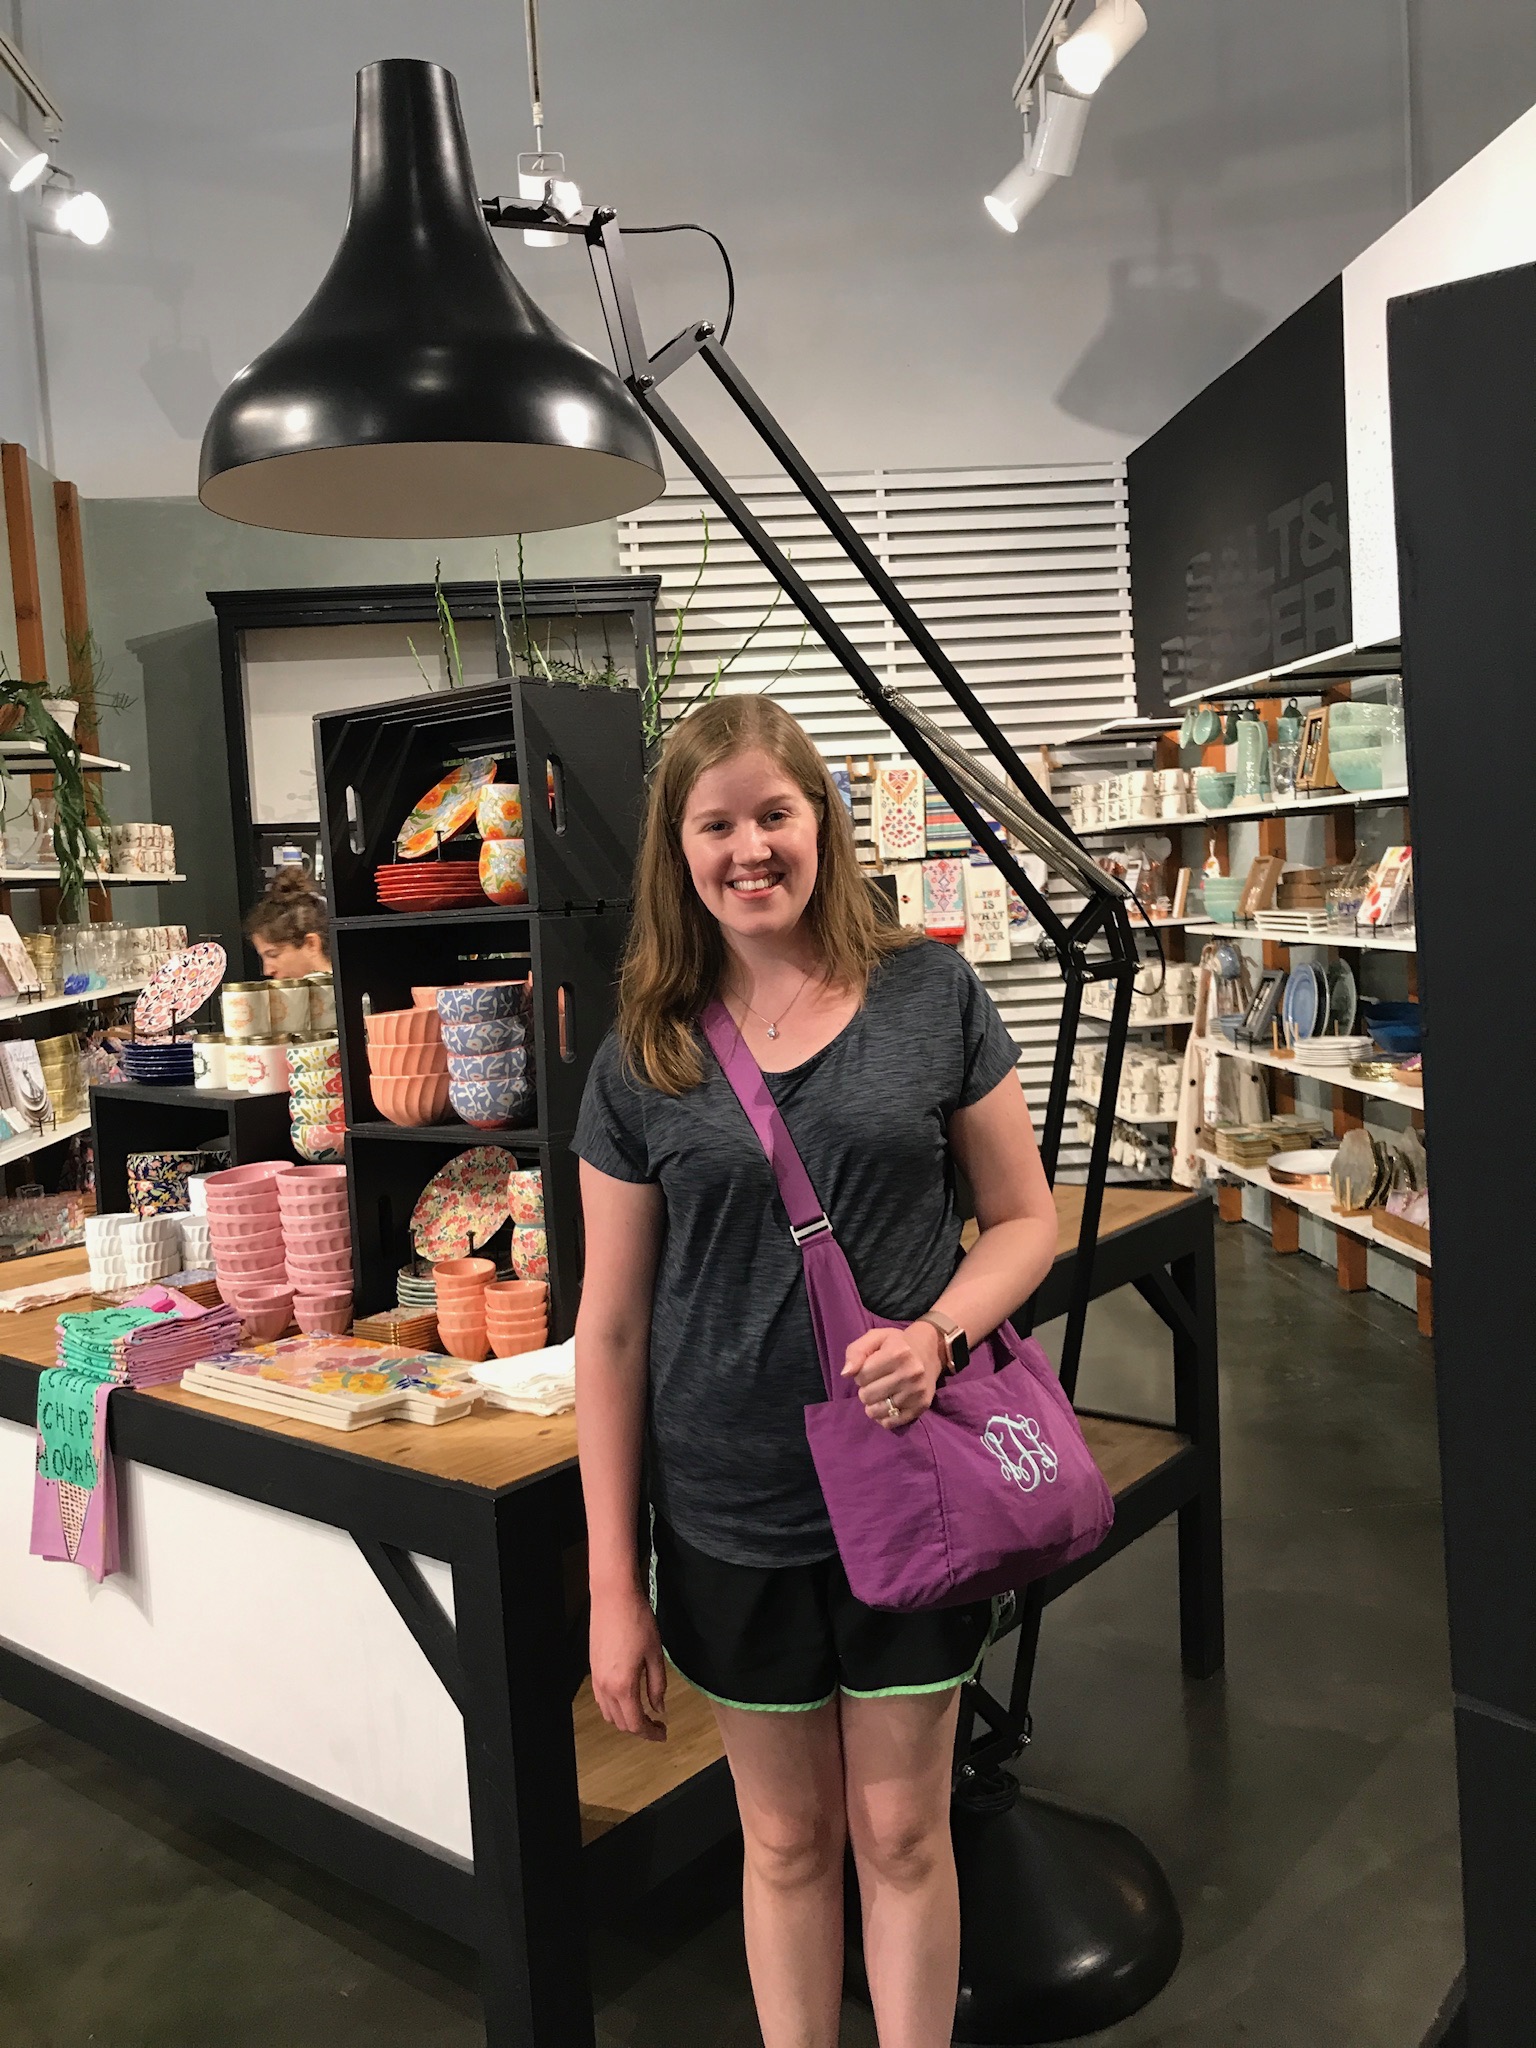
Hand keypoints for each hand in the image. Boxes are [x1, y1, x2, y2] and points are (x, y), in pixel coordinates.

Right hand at [589, 1586, 667, 1742]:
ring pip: (609, 1714)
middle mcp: (605, 1687)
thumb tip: (659, 1708)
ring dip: (626, 1719)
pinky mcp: (593, 1669)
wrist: (613, 1597)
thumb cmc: (637, 1621)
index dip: (651, 1733)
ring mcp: (596, 1678)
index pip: (635, 1723)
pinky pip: (602, 1699)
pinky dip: (615, 1706)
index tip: (663, 1733)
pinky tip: (628, 1697)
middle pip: (620, 1723)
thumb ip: (657, 1685)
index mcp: (623, 1686)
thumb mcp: (655, 1655)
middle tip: (657, 1724)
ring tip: (644, 1712)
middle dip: (640, 1728)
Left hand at [841, 1319, 946, 1428]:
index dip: (860, 1373)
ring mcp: (917, 1392)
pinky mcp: (921, 1407)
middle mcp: (910, 1373)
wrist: (929, 1352)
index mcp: (898, 1353)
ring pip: (876, 1411)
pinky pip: (890, 1423)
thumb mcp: (875, 1338)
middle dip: (866, 1389)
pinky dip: (883, 1417)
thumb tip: (846, 1374)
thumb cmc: (896, 1344)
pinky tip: (888, 1404)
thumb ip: (856, 1352)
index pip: (861, 1376)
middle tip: (877, 1381)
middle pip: (867, 1395)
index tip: (870, 1368)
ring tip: (882, 1392)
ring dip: (873, 1404)